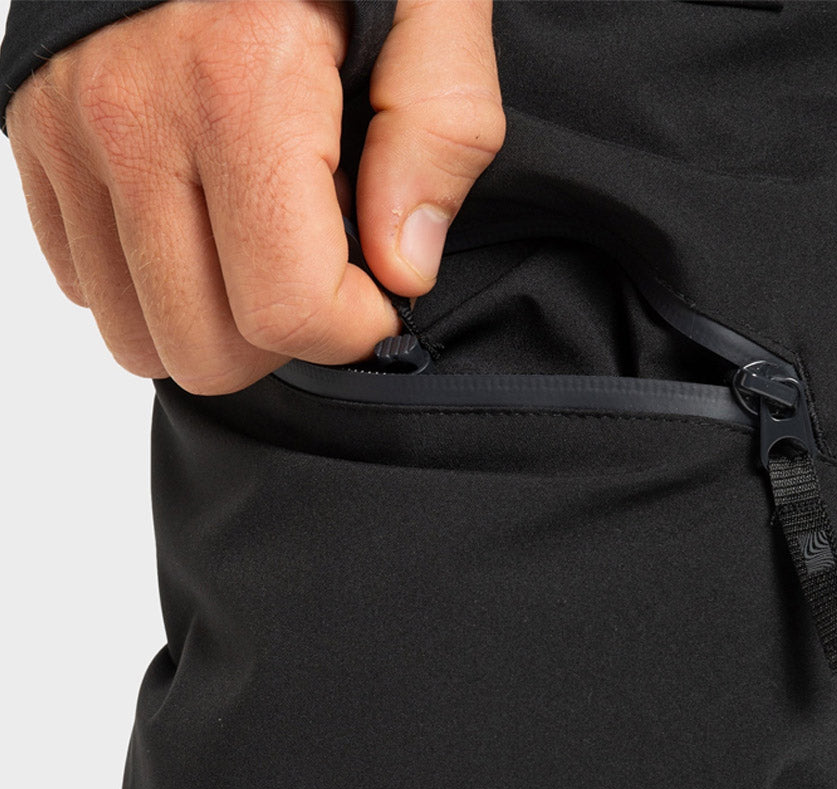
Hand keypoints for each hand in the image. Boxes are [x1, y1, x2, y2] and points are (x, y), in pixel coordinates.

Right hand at [5, 0, 504, 394]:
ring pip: (139, 338)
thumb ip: (438, 131)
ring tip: (262, 245)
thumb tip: (403, 267)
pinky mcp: (35, 138)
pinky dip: (154, 282)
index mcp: (240, 87)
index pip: (287, 308)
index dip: (354, 327)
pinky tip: (204, 218)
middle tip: (322, 269)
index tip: (380, 289)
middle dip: (286, 337)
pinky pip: (86, 285)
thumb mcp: (433, 3)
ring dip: (217, 322)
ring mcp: (70, 132)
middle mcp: (133, 119)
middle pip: (208, 349)